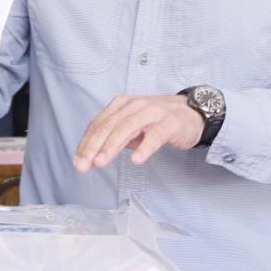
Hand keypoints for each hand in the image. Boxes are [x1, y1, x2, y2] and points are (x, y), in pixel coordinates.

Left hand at [74, 94, 203, 171]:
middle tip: (84, 165)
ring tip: (101, 162)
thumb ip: (114, 137)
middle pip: (109, 126)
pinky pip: (155, 136)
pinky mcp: (170, 123)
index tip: (78, 161)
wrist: (193, 112)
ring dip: (112, 146)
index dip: (86, 143)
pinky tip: (136, 160)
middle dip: (94, 146)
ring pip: (127, 127)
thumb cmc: (159, 120)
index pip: (98, 124)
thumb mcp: (132, 125)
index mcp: (122, 105)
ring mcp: (153, 112)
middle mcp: (135, 105)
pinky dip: (145, 148)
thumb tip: (93, 154)